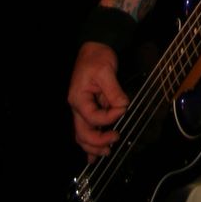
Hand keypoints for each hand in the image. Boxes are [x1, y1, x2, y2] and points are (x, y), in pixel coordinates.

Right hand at [68, 41, 128, 159]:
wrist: (94, 47)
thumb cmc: (97, 57)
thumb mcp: (106, 71)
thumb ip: (114, 91)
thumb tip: (122, 106)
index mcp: (79, 98)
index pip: (93, 116)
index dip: (109, 117)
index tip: (123, 108)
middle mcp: (77, 106)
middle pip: (82, 132)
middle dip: (97, 141)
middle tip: (114, 141)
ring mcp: (82, 108)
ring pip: (82, 134)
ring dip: (92, 145)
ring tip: (105, 153)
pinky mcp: (89, 106)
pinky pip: (87, 127)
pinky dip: (90, 141)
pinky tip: (93, 154)